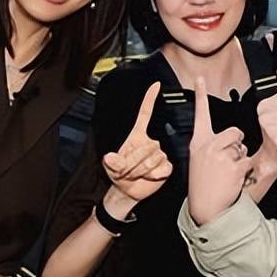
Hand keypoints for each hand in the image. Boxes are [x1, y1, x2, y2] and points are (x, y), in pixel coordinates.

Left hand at [102, 83, 171, 202]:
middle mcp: (150, 142)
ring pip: (153, 158)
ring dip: (142, 170)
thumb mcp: (111, 166)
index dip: (150, 99)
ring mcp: (159, 154)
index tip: (156, 85)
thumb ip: (112, 162)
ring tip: (136, 174)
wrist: (128, 191)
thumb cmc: (119, 174)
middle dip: (134, 161)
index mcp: (137, 136)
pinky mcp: (166, 166)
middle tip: (127, 170)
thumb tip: (110, 158)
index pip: (145, 114)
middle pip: (148, 145)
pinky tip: (150, 177)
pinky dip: (154, 175)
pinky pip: (162, 168)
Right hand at [187, 77, 252, 224]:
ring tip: (228, 174)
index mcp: (198, 142)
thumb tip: (233, 139)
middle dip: (237, 144)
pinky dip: (246, 171)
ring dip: (241, 159)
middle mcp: (208, 145)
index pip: (200, 114)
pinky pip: (248, 161)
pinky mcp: (233, 166)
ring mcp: (220, 155)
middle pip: (234, 132)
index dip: (201, 94)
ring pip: (242, 147)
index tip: (200, 78)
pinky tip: (234, 181)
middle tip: (227, 163)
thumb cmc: (203, 184)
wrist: (205, 208)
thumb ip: (211, 145)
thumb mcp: (199, 160)